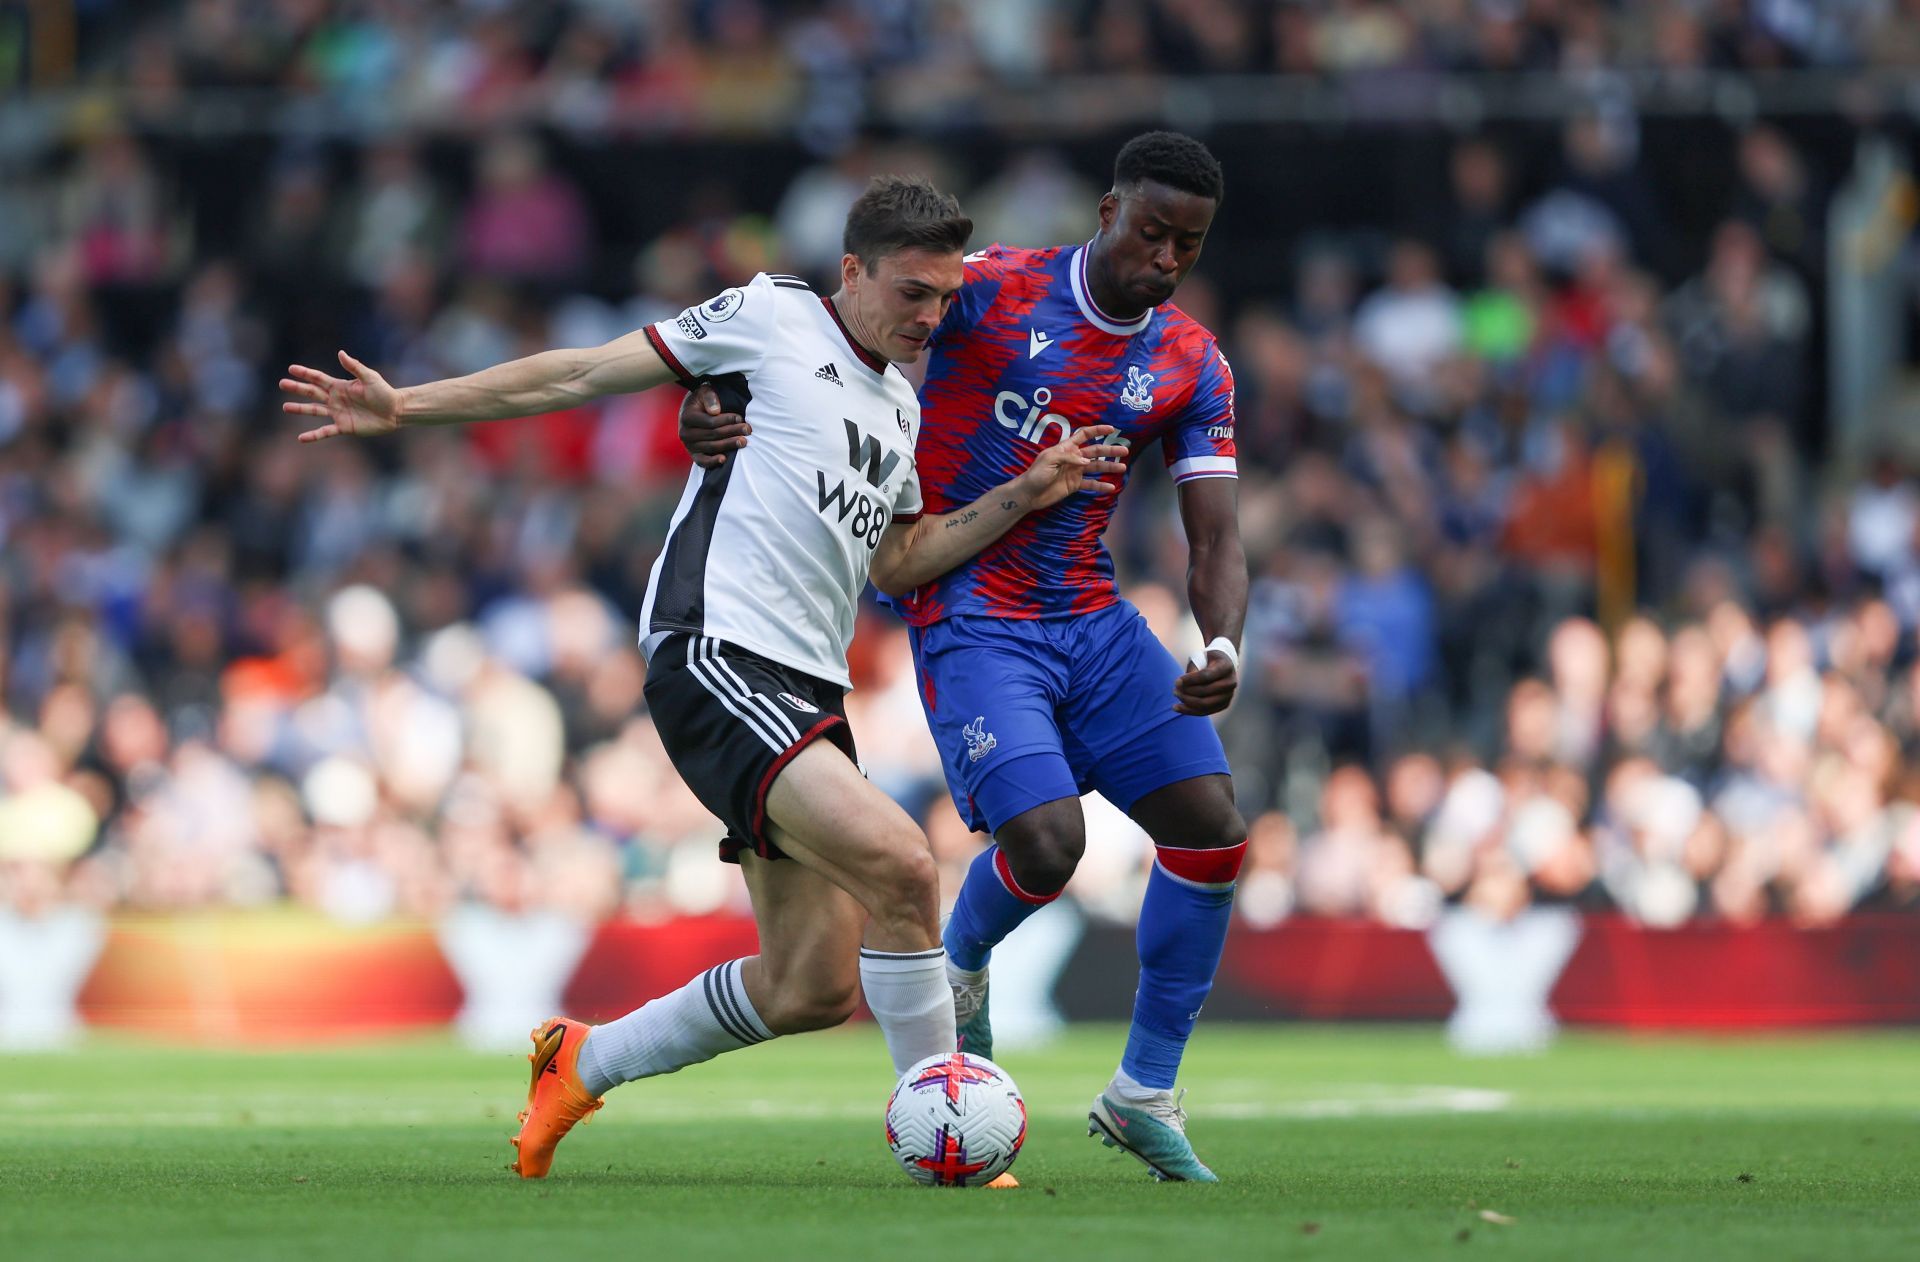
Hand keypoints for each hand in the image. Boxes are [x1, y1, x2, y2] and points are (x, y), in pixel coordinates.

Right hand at [280, 351, 400, 441]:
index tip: (291, 368)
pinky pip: (325, 432)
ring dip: (300, 409)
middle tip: (282, 383)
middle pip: (312, 392)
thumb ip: (354, 367)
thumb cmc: (384, 392)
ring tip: (285, 407)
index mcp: (340, 386)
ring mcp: (338, 413)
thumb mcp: (370, 377)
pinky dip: (314, 435)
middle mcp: (336, 399)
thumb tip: (340, 353)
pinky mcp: (344, 427)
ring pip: (315, 410)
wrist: (395, 411)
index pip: (319, 378)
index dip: (305, 373)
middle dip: (297, 388)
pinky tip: (301, 438)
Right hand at [679, 382, 750, 467]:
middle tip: (748, 430)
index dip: (727, 420)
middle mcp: (685, 433)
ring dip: (729, 445)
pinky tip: (724, 459)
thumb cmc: (701, 400)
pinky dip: (712, 461)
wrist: (692, 410)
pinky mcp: (693, 454)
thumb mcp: (704, 392)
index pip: (711, 422)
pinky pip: (702, 461)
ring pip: (711, 447)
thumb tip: (715, 411)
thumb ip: (709, 397)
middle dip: (732, 432)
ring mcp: (689, 445)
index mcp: (687, 417)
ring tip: (744, 442)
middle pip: (713, 435)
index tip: (740, 418)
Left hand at [1012, 425, 1127, 512]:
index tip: (1112, 428)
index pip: (1084, 435)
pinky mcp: (1075, 485)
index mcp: (1066, 448)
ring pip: (1096, 467)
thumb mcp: (1049, 460)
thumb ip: (1068, 457)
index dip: (1097, 430)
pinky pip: (1090, 484)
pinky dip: (1100, 486)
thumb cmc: (1036, 474)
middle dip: (1110, 450)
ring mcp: (1075, 471)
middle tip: (1125, 451)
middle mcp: (1074, 458)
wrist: (1029, 494)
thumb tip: (1086, 461)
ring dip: (1109, 467)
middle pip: (1095, 451)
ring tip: (1122, 468)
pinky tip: (1111, 487)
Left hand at [1173, 650, 1237, 715]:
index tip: (1176, 681)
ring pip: (1205, 704)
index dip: (1190, 680)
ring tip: (1176, 696)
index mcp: (1226, 667)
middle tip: (1175, 690)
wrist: (1223, 666)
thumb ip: (1193, 670)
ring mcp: (1229, 695)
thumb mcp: (1201, 658)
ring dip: (1187, 702)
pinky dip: (1190, 711)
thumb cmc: (1208, 661)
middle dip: (1187, 692)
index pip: (1206, 676)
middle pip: (1206, 691)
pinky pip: (1205, 711)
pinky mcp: (1224, 705)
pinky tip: (1177, 708)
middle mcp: (1231, 682)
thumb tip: (1181, 685)